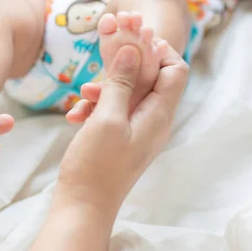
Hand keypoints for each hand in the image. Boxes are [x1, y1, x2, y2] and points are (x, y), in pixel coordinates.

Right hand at [58, 44, 188, 214]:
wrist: (83, 207)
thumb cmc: (96, 166)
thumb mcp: (107, 119)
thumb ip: (121, 83)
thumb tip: (134, 48)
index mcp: (159, 114)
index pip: (175, 70)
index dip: (158, 51)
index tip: (131, 42)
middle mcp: (155, 120)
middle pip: (152, 77)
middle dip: (127, 62)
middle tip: (105, 49)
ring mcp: (139, 128)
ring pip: (129, 92)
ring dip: (106, 86)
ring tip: (82, 93)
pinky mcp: (123, 136)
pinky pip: (116, 109)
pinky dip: (98, 105)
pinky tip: (75, 113)